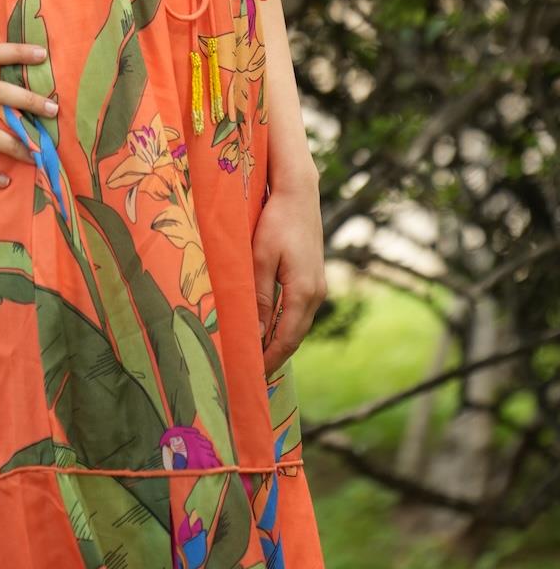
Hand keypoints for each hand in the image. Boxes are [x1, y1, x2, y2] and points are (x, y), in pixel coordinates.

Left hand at [251, 166, 326, 378]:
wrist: (298, 193)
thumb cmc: (276, 221)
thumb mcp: (260, 258)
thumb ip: (257, 296)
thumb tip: (255, 333)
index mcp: (303, 293)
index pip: (286, 339)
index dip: (269, 360)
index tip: (251, 376)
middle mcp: (316, 293)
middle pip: (294, 335)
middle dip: (273, 355)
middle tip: (250, 371)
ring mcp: (317, 285)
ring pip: (297, 324)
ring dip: (278, 340)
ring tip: (255, 354)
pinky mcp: (313, 276)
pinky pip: (298, 310)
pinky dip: (283, 324)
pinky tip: (267, 327)